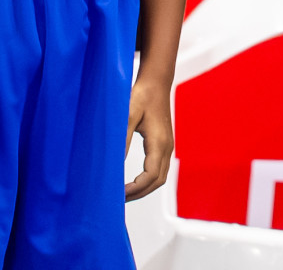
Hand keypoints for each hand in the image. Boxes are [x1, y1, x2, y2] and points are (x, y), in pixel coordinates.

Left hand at [124, 78, 172, 200]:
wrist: (156, 82)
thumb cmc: (142, 95)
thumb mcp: (128, 115)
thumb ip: (123, 138)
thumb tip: (115, 162)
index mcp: (159, 142)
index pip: (152, 175)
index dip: (137, 188)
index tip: (120, 194)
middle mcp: (167, 147)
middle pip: (158, 181)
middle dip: (140, 193)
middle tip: (119, 200)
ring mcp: (167, 147)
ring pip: (160, 177)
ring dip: (144, 188)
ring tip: (125, 194)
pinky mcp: (164, 144)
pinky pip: (159, 169)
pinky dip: (147, 180)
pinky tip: (133, 181)